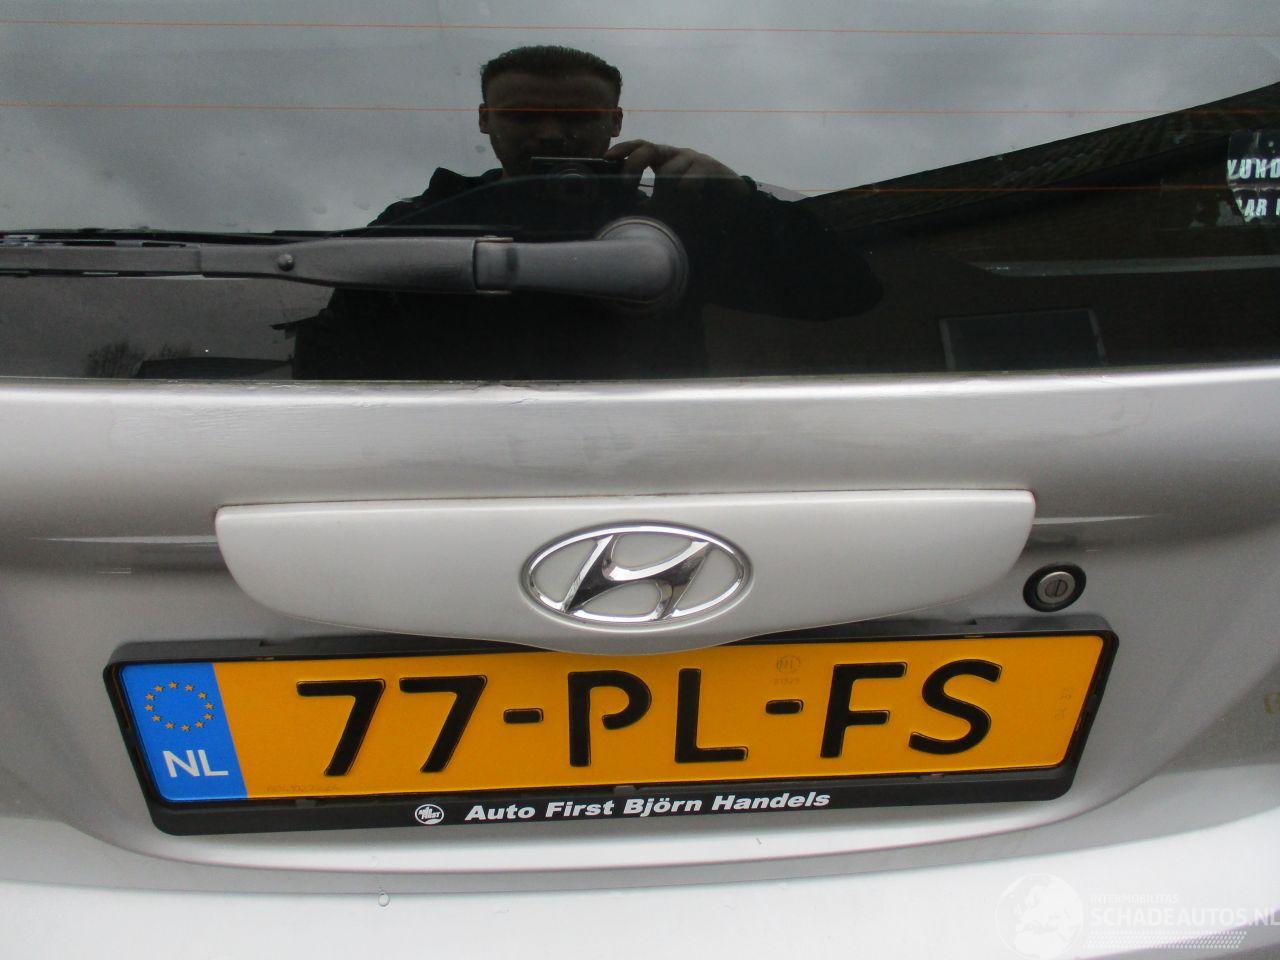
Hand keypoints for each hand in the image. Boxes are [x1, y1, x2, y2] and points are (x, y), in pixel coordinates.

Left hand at [604, 140, 750, 200]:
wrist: (734, 207)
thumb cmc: (697, 205)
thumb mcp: (668, 206)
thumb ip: (649, 205)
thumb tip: (626, 208)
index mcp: (664, 160)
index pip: (639, 147)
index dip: (622, 149)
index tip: (606, 159)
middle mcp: (676, 155)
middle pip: (648, 149)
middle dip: (633, 166)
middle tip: (626, 186)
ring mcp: (694, 158)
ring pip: (669, 170)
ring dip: (666, 191)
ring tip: (673, 206)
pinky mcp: (710, 167)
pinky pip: (691, 177)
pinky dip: (686, 190)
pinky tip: (691, 199)